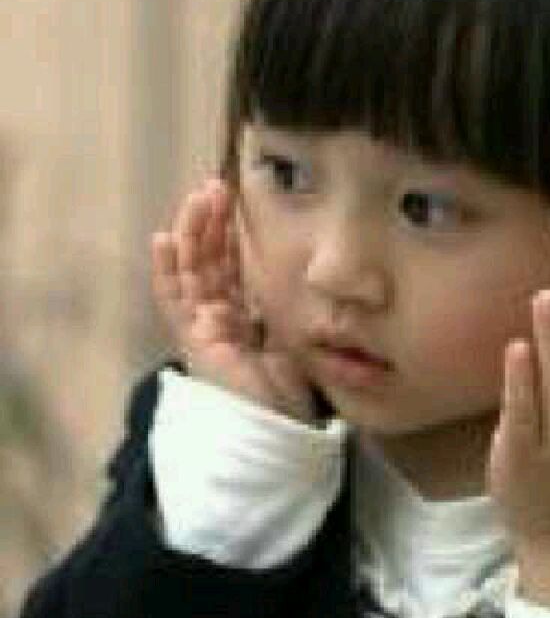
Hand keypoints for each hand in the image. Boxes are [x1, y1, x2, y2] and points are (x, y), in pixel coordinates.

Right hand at [151, 178, 313, 420]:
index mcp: (244, 321)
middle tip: (219, 187)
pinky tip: (164, 239)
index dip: (231, 238)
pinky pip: (174, 300)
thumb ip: (292, 314)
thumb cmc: (291, 395)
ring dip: (194, 232)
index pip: (232, 270)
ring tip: (200, 197)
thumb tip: (318, 287)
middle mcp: (220, 320)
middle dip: (212, 224)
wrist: (277, 431)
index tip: (238, 204)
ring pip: (192, 272)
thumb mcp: (298, 342)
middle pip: (210, 263)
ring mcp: (203, 328)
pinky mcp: (192, 339)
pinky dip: (167, 270)